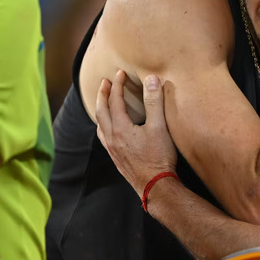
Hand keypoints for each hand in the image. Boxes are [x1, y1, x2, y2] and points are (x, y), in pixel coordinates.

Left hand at [94, 70, 177, 197]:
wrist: (155, 187)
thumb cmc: (159, 157)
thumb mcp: (159, 127)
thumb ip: (155, 102)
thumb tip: (152, 79)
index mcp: (120, 128)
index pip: (115, 100)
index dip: (117, 85)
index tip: (120, 73)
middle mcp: (112, 138)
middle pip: (101, 111)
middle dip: (102, 95)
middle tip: (104, 83)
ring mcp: (112, 150)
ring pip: (100, 126)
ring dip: (100, 111)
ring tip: (103, 103)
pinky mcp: (117, 159)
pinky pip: (104, 138)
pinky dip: (103, 127)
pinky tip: (109, 130)